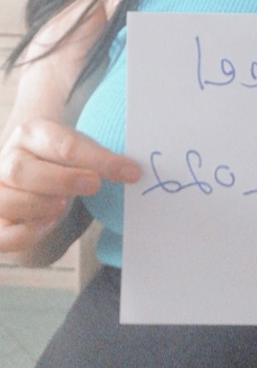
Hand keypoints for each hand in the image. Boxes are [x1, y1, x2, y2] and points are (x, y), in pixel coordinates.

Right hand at [0, 119, 140, 254]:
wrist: (34, 185)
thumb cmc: (60, 167)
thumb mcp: (78, 154)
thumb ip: (99, 160)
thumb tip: (133, 172)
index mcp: (31, 134)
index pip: (63, 144)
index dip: (98, 160)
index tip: (131, 172)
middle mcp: (7, 159)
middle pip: (21, 169)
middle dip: (62, 180)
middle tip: (94, 186)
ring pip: (7, 200)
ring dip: (38, 206)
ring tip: (63, 206)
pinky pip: (2, 233)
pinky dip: (26, 233)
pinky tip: (48, 224)